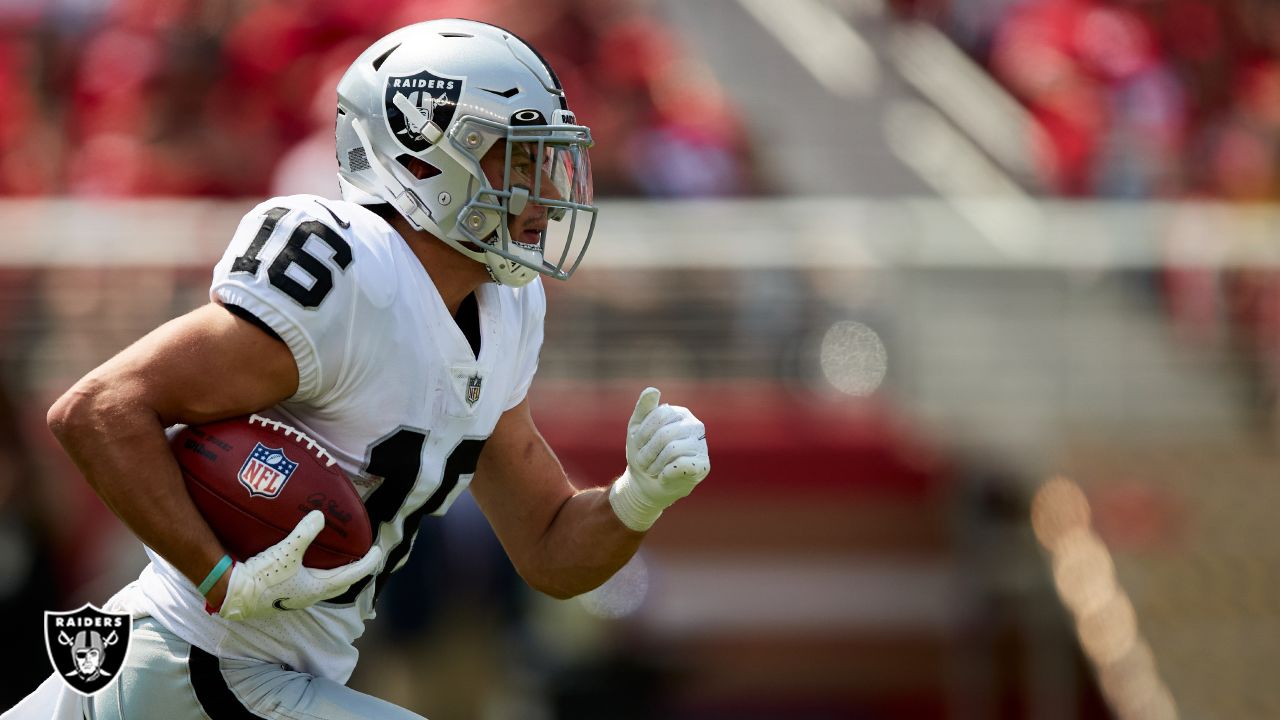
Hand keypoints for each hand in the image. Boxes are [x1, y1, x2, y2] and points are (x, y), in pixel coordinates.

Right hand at [217, 510, 381, 620]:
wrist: (233, 595)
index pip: (351, 575)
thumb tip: (320, 516)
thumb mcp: (284, 552)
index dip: (368, 563)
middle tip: (364, 556)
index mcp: (317, 588)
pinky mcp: (284, 595)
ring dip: (337, 574)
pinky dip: (319, 574)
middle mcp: (310, 596)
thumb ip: (304, 534)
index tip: (378, 551)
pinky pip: (311, 584)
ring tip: (341, 559)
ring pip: (326, 586)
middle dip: (356, 570)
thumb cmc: (261, 577)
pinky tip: (310, 565)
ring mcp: (297, 597)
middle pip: (341, 583)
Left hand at [608, 387, 709, 531]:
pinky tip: (664, 476)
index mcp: (680, 414)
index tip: (637, 445)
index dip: (642, 434)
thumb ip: (644, 408)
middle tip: (643, 462)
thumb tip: (653, 390)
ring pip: (672, 450)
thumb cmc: (642, 453)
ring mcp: (701, 446)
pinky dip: (665, 473)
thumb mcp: (636, 428)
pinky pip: (681, 465)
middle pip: (665, 434)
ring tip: (653, 469)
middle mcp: (695, 426)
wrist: (645, 484)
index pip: (659, 415)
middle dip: (647, 452)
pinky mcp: (703, 466)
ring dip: (654, 464)